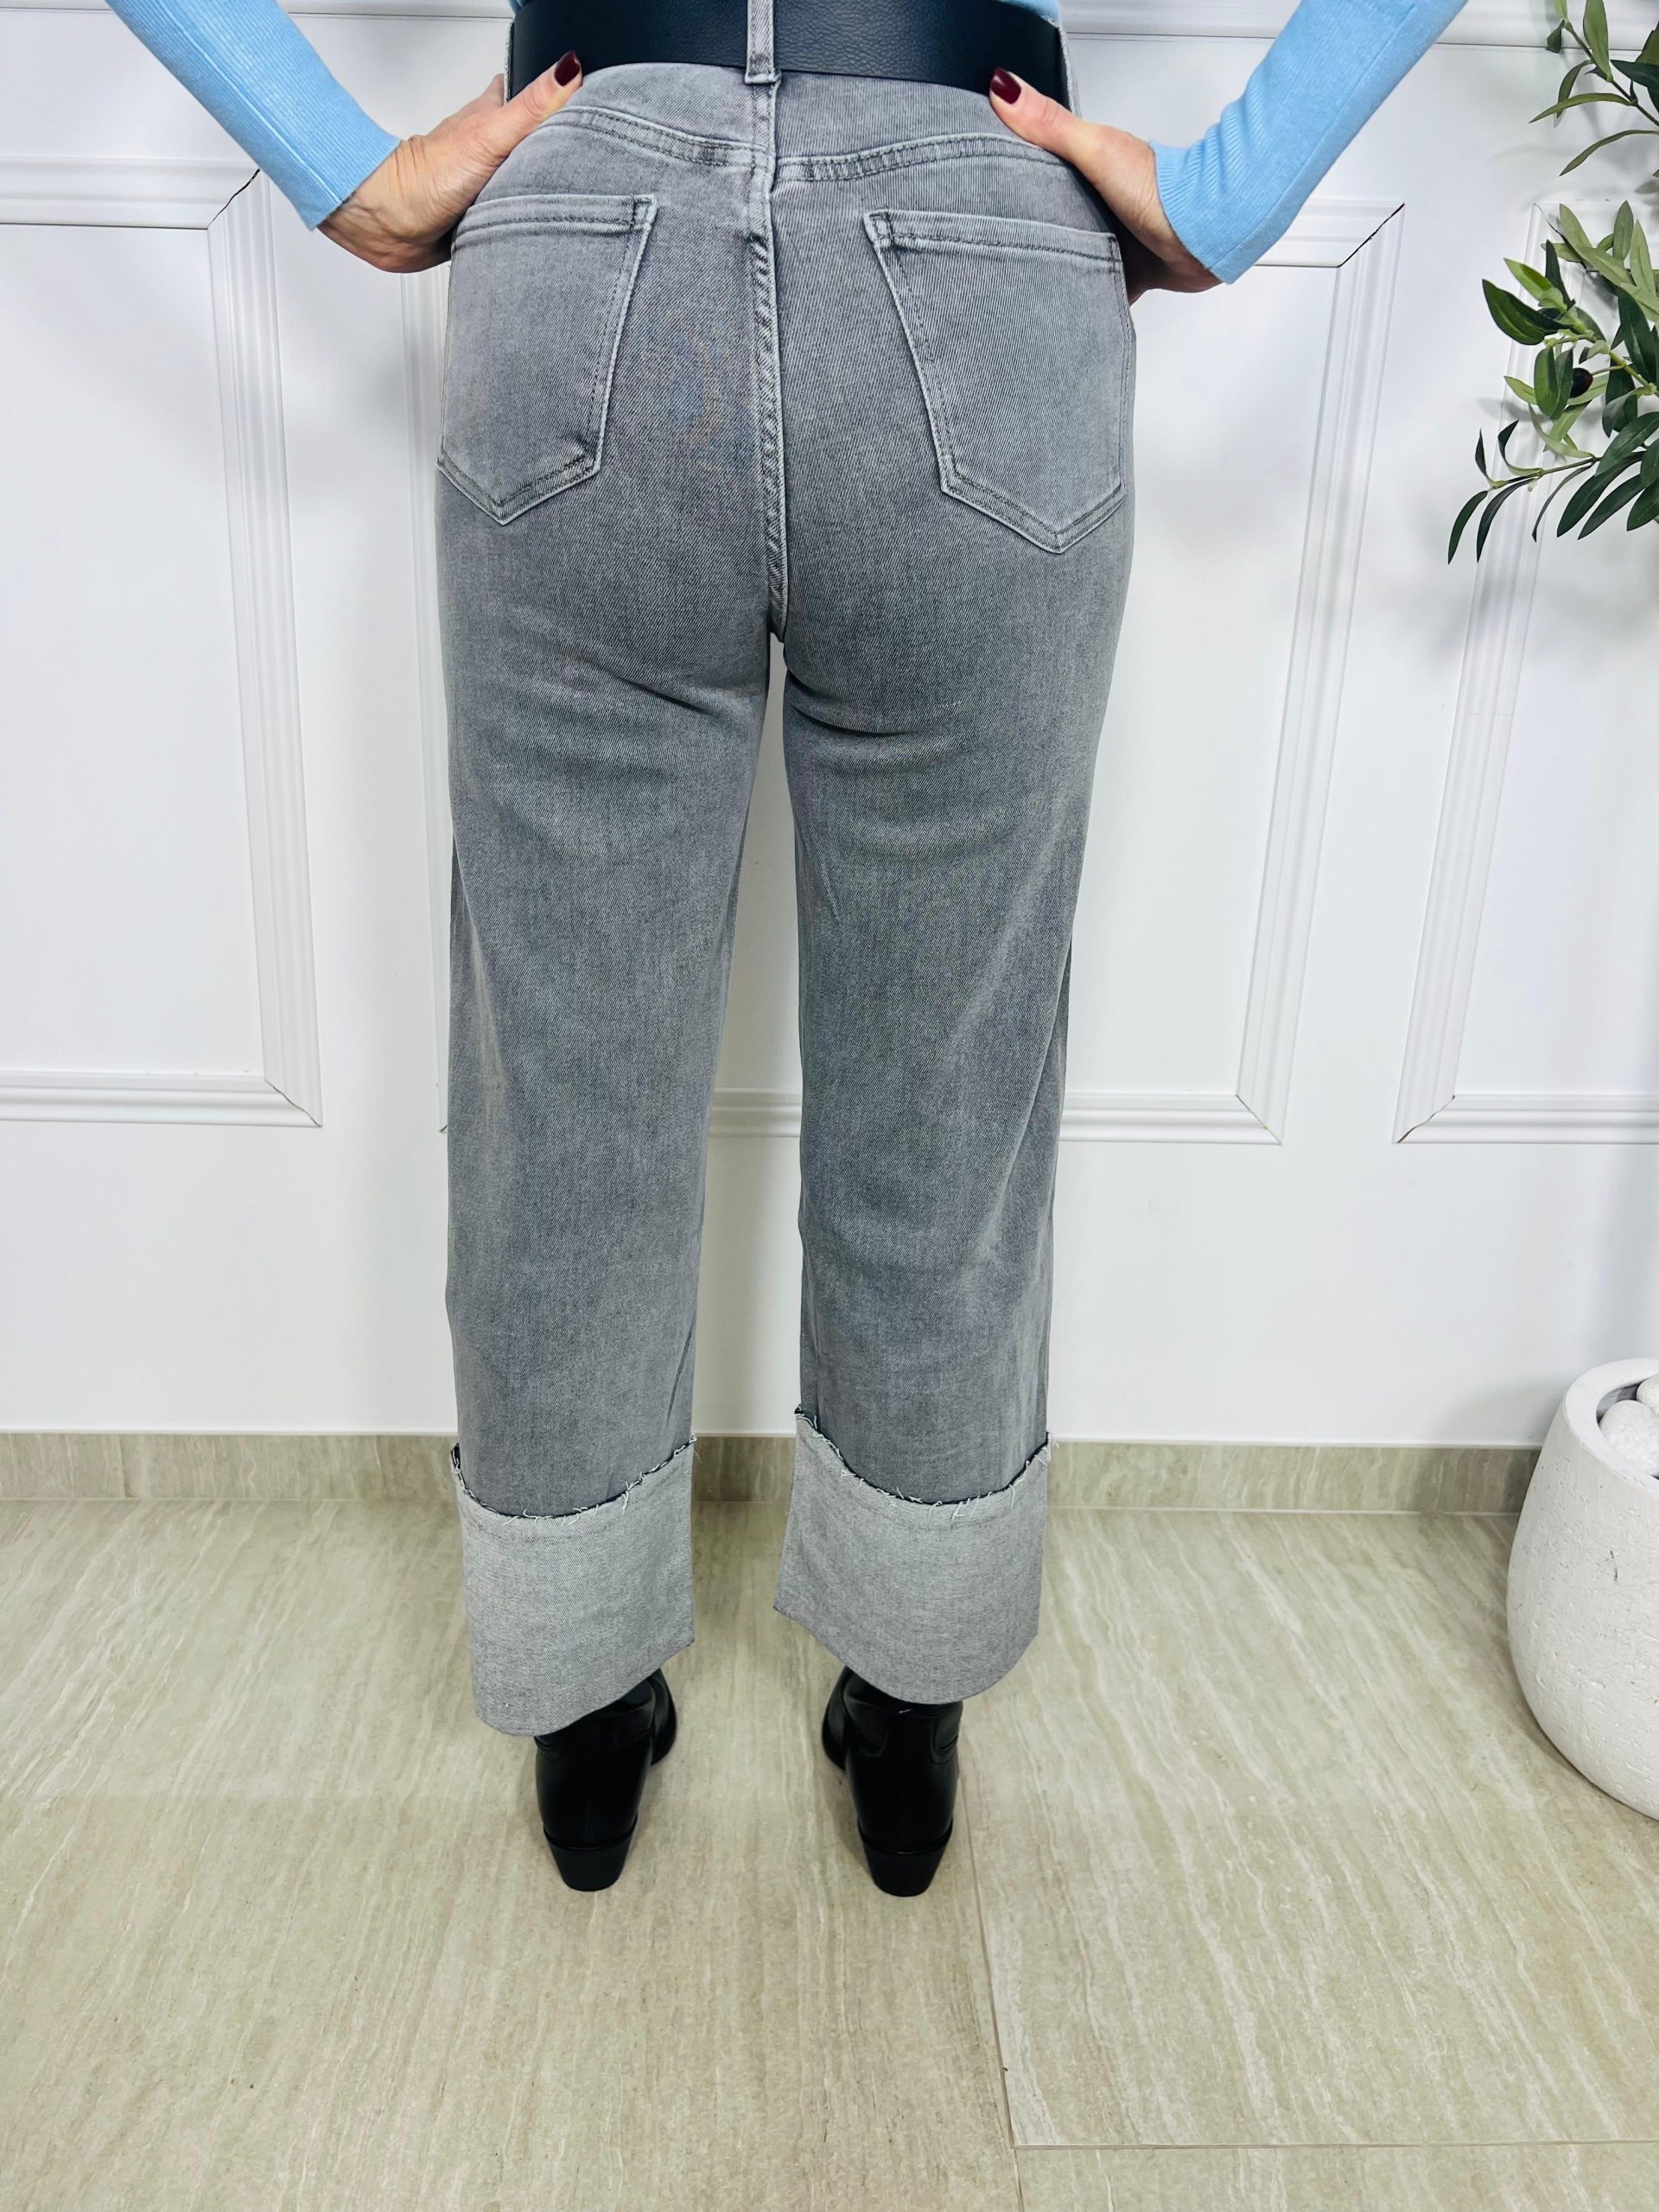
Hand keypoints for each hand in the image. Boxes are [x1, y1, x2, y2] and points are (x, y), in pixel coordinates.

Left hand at [320, 56, 582, 272]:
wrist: (389, 223)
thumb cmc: (426, 177)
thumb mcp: (491, 134)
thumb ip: (531, 107)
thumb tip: (567, 70)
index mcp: (490, 122)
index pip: (523, 96)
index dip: (546, 90)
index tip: (569, 87)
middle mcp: (485, 153)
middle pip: (524, 140)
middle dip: (546, 143)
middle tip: (569, 145)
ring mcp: (479, 186)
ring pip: (516, 181)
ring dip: (533, 186)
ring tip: (559, 190)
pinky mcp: (474, 220)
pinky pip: (505, 219)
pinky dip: (518, 221)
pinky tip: (528, 224)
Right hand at [987, 71, 1217, 302]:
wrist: (1202, 236)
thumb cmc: (1160, 191)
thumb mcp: (1094, 149)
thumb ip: (1049, 124)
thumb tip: (1004, 87)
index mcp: (1091, 167)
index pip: (1043, 168)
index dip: (1014, 175)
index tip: (983, 184)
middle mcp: (1103, 202)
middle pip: (1055, 215)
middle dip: (1031, 230)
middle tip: (996, 246)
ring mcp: (1116, 238)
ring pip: (1074, 255)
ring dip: (1057, 267)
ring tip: (1024, 280)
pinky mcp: (1129, 271)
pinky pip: (1099, 290)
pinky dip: (1085, 299)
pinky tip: (1064, 307)